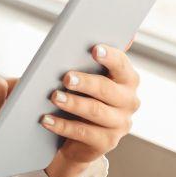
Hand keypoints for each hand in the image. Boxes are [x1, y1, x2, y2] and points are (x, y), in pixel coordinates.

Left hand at [41, 38, 140, 176]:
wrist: (76, 137)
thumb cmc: (81, 95)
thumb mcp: (87, 76)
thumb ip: (93, 57)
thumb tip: (116, 33)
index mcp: (127, 80)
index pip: (122, 65)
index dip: (110, 57)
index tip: (94, 49)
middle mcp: (129, 101)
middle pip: (108, 90)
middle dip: (86, 82)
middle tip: (66, 77)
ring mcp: (120, 124)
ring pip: (96, 112)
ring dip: (73, 103)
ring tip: (54, 96)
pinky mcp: (107, 142)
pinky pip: (83, 133)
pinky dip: (62, 126)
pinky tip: (46, 119)